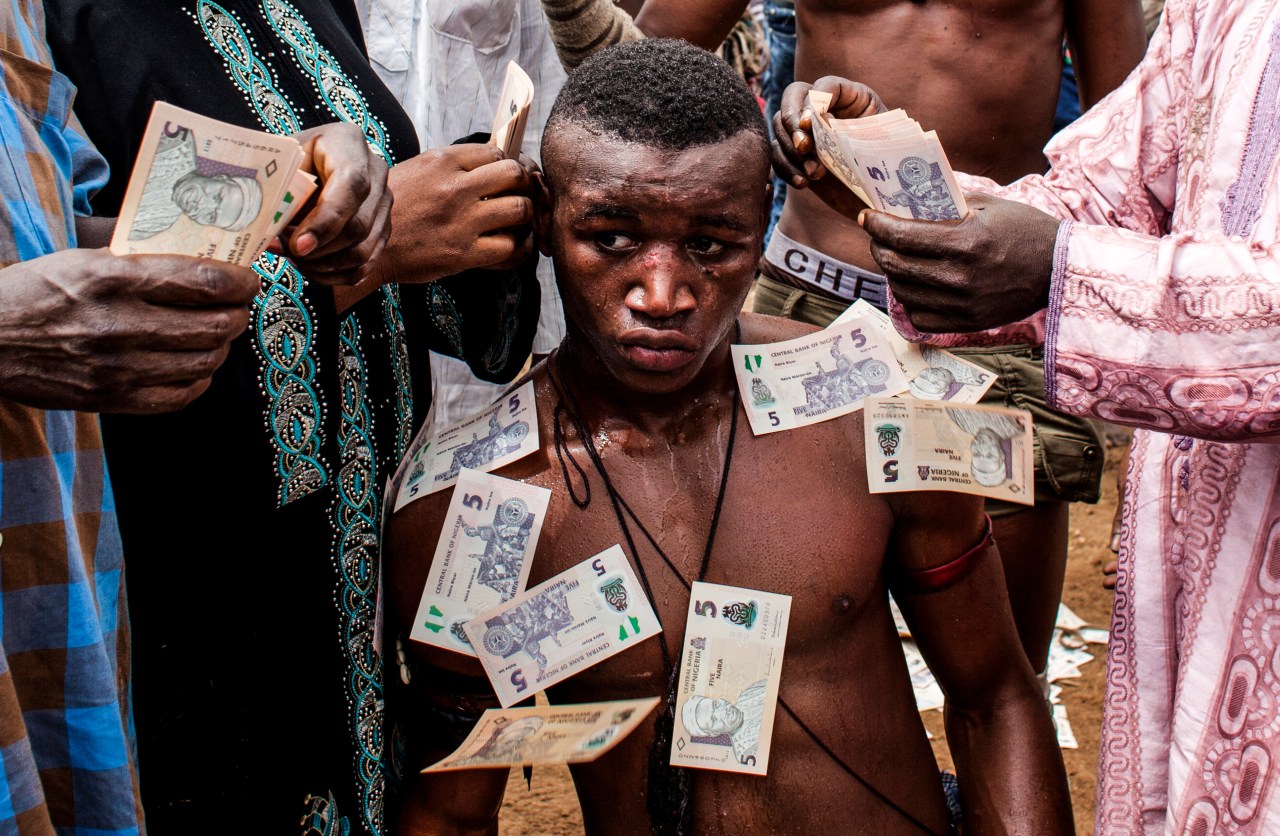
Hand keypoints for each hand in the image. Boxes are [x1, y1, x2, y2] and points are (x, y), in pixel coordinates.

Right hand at [0, 248, 257, 412]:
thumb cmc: (38, 291)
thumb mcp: (86, 259)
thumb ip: (142, 263)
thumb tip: (203, 262)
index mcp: (115, 278)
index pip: (206, 281)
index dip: (241, 283)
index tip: (248, 280)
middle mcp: (121, 323)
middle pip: (215, 325)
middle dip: (238, 315)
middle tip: (237, 308)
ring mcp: (118, 366)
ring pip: (204, 361)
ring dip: (222, 347)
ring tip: (218, 334)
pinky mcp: (110, 398)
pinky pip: (179, 397)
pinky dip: (199, 381)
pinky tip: (196, 367)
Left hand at [282, 122, 392, 284]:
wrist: (310, 160)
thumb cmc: (292, 159)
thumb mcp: (282, 162)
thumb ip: (280, 191)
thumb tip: (270, 232)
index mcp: (349, 144)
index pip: (351, 186)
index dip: (325, 221)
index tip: (297, 246)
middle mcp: (376, 172)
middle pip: (359, 226)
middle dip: (318, 249)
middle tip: (283, 251)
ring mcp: (383, 203)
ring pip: (363, 251)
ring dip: (324, 265)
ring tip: (294, 259)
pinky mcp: (382, 229)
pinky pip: (365, 265)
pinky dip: (336, 275)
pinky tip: (310, 269)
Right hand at [378, 143, 534, 283]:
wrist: (364, 246)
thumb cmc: (394, 207)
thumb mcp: (418, 170)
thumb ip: (453, 164)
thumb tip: (491, 158)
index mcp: (443, 162)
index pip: (496, 152)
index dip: (510, 163)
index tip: (510, 175)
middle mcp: (455, 188)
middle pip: (515, 175)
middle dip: (525, 184)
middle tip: (521, 194)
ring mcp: (461, 222)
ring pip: (520, 210)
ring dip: (526, 216)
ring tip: (518, 221)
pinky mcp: (463, 254)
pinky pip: (511, 248)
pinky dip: (520, 248)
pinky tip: (515, 246)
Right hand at [771, 76, 883, 220]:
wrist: (881, 193)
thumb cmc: (889, 162)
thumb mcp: (884, 139)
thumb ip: (861, 128)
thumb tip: (828, 124)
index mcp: (849, 96)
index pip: (823, 86)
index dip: (813, 101)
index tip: (810, 122)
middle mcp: (823, 106)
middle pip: (791, 96)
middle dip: (792, 121)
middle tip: (803, 146)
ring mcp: (806, 129)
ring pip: (779, 125)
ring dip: (791, 150)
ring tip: (814, 173)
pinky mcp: (795, 154)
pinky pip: (777, 153)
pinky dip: (785, 168)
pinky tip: (802, 183)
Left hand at [861, 192, 1061, 332]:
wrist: (1059, 269)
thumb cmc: (1025, 230)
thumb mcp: (989, 205)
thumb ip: (948, 203)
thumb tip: (908, 198)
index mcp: (966, 241)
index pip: (903, 235)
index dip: (877, 225)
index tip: (867, 217)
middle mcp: (960, 276)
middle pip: (896, 264)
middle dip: (878, 247)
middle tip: (877, 237)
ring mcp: (963, 304)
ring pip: (903, 291)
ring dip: (891, 273)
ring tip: (895, 259)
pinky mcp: (967, 323)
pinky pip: (920, 316)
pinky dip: (910, 300)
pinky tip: (915, 285)